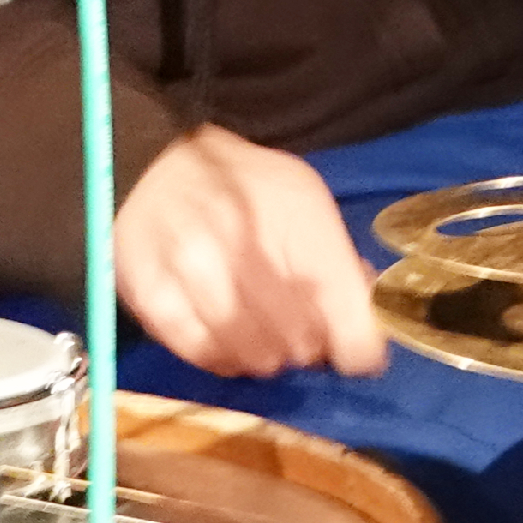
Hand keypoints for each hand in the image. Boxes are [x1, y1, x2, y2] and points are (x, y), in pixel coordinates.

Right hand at [111, 125, 389, 378]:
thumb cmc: (246, 185)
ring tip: (267, 336)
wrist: (158, 164)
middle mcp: (243, 243)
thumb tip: (368, 332)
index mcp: (297, 214)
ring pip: (254, 355)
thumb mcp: (306, 202)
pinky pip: (206, 356)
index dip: (361, 347)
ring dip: (269, 356)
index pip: (345, 308)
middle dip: (311, 346)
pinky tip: (232, 341)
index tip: (359, 353)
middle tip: (304, 333)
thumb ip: (339, 263)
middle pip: (301, 340)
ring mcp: (193, 273)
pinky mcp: (154, 298)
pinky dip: (227, 359)